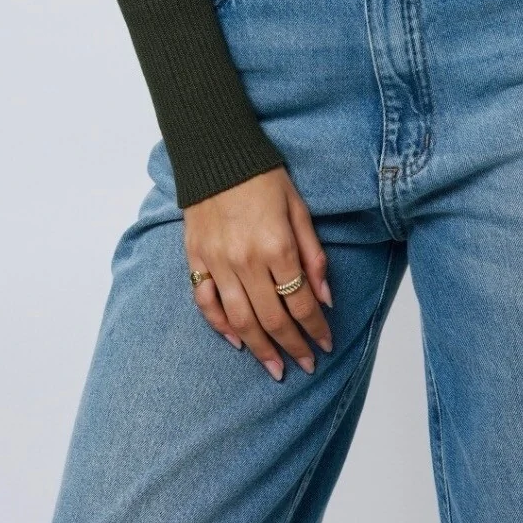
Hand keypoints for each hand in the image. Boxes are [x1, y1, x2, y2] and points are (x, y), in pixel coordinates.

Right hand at [183, 166, 333, 380]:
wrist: (217, 154)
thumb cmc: (264, 178)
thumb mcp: (299, 209)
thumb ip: (313, 255)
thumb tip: (325, 298)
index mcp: (278, 246)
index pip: (302, 303)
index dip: (316, 329)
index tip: (326, 345)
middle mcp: (247, 261)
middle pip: (273, 318)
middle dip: (293, 346)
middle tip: (305, 365)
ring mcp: (218, 262)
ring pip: (241, 320)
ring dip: (261, 348)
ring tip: (275, 368)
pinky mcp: (197, 259)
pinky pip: (207, 303)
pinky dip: (221, 326)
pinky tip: (237, 342)